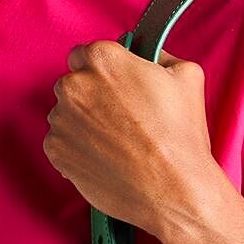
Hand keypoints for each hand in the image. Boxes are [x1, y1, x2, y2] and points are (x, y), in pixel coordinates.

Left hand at [43, 41, 243, 243]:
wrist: (172, 190)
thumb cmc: (180, 136)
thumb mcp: (186, 76)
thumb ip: (161, 56)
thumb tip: (151, 56)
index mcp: (103, 60)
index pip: (84, 54)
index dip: (99, 70)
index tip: (112, 85)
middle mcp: (75, 86)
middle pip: (72, 84)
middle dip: (90, 96)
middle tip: (118, 117)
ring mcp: (62, 121)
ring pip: (64, 114)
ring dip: (81, 123)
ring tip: (113, 142)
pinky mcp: (56, 152)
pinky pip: (58, 143)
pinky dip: (74, 149)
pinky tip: (102, 157)